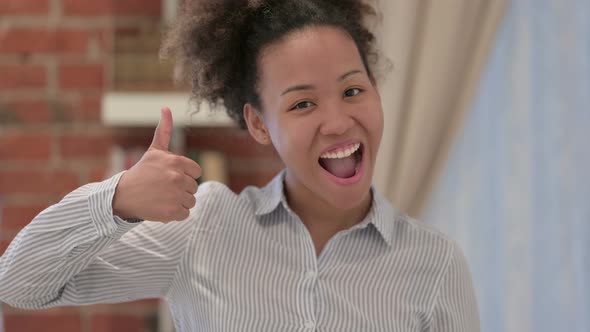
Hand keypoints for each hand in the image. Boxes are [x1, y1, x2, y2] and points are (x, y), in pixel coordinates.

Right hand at [112, 107, 201, 221]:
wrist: (123, 195)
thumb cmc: (141, 172)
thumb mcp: (154, 151)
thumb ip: (164, 131)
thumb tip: (166, 107)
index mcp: (176, 162)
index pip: (196, 172)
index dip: (185, 175)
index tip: (170, 176)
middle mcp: (177, 178)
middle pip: (193, 188)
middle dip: (181, 189)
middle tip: (163, 188)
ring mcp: (175, 195)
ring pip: (191, 201)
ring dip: (179, 202)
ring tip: (162, 197)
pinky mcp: (172, 212)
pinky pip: (185, 214)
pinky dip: (175, 214)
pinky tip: (161, 207)